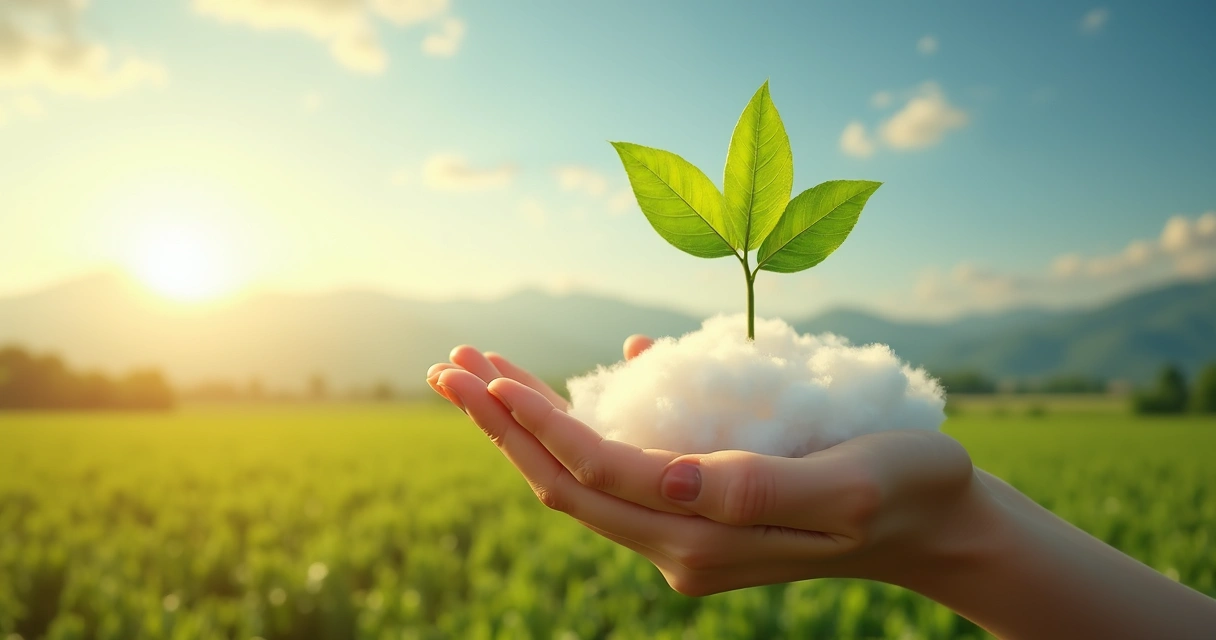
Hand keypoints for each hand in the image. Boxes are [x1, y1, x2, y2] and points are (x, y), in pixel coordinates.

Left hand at [426, 337, 980, 595]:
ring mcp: (683, 532)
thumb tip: (667, 476)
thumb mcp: (846, 483)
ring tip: (481, 369)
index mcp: (705, 537)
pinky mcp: (695, 512)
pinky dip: (582, 428)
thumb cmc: (905, 487)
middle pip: (566, 482)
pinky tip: (572, 383)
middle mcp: (679, 544)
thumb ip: (754, 487)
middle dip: (502, 424)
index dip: (535, 425)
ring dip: (527, 426)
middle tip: (449, 364)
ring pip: (583, 479)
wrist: (936, 525)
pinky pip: (622, 471)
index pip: (595, 476)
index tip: (483, 374)